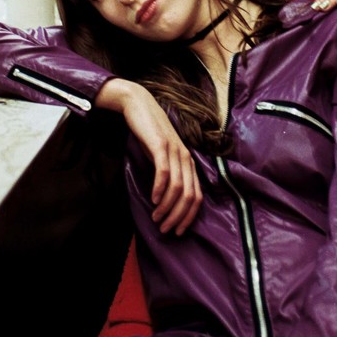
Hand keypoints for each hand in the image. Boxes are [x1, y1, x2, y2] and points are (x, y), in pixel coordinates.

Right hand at [97, 79, 201, 234]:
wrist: (139, 105)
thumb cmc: (149, 134)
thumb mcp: (162, 156)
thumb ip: (168, 174)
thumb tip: (166, 201)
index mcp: (189, 163)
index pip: (197, 197)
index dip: (189, 217)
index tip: (177, 231)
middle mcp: (186, 158)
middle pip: (189, 196)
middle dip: (178, 217)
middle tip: (164, 229)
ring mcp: (175, 150)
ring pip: (178, 187)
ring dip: (167, 207)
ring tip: (156, 218)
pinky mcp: (161, 144)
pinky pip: (164, 171)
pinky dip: (160, 189)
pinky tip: (153, 200)